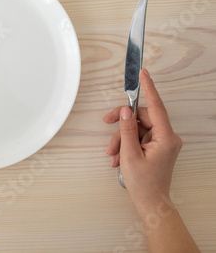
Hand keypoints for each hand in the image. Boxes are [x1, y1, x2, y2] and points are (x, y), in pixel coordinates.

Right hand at [103, 68, 181, 214]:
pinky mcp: (157, 146)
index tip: (144, 74)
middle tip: (107, 125)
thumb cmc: (144, 184)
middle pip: (141, 118)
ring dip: (122, 138)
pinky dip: (127, 144)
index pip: (156, 107)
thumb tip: (125, 112)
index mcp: (165, 138)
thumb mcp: (129, 155)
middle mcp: (167, 137)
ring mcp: (162, 142)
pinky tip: (119, 156)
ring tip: (113, 153)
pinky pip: (139, 136)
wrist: (151, 202)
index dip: (149, 88)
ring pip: (137, 128)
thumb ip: (126, 131)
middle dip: (122, 124)